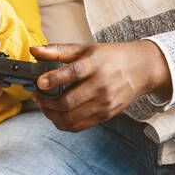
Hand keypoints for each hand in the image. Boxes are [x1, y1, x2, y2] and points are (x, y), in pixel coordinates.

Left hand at [31, 41, 170, 131]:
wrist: (140, 69)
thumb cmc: (110, 57)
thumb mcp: (85, 48)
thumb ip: (57, 50)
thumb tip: (34, 50)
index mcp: (96, 64)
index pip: (73, 73)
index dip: (54, 79)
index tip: (39, 83)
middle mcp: (101, 85)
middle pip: (68, 102)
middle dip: (47, 102)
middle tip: (37, 96)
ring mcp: (104, 103)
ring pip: (71, 118)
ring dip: (52, 114)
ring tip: (44, 105)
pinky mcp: (106, 115)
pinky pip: (79, 126)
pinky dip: (63, 123)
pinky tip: (56, 114)